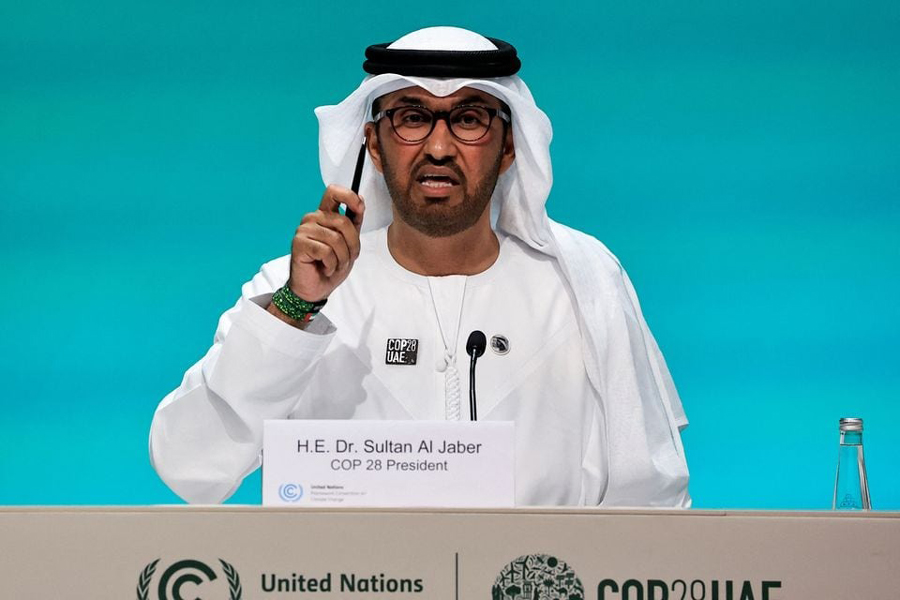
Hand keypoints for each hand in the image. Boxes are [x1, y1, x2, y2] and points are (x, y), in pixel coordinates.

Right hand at [286, 184, 364, 302]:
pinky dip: (331, 264)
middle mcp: (312, 219)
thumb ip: (354, 223)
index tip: (360, 208)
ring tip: (335, 265)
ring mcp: (303, 230)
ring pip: (336, 239)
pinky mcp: (299, 243)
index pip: (334, 192)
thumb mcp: (349, 243)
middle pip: (343, 222)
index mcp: (324, 215)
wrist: (316, 288)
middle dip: (352, 245)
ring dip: (342, 258)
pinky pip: (326, 251)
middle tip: (347, 258)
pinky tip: (324, 267)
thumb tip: (360, 200)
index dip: (349, 196)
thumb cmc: (331, 265)